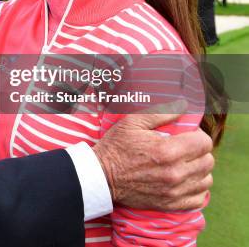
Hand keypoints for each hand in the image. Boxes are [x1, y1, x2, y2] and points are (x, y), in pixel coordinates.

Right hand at [92, 110, 212, 210]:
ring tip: (184, 165)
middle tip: (184, 149)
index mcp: (168, 150)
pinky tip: (183, 181)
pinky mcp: (170, 204)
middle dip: (199, 152)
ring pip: (206, 180)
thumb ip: (160, 112)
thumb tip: (183, 105)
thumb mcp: (132, 122)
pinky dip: (195, 189)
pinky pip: (199, 198)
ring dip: (198, 171)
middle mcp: (175, 173)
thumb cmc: (116, 147)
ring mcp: (174, 192)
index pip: (204, 142)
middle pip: (208, 161)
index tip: (187, 135)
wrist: (101, 177)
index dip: (197, 135)